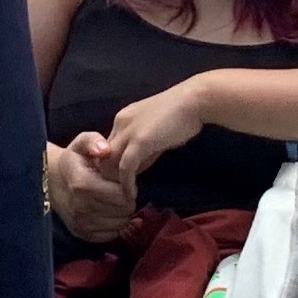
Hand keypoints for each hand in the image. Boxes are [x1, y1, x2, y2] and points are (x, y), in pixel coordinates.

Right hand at [44, 136, 135, 243]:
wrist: (51, 180)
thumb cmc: (74, 160)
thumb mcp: (82, 143)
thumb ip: (94, 141)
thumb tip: (105, 150)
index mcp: (81, 184)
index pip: (121, 195)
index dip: (129, 187)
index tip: (125, 181)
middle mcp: (79, 207)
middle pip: (123, 211)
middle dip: (128, 200)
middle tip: (122, 190)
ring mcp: (79, 222)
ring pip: (120, 224)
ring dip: (122, 213)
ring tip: (115, 200)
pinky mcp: (81, 233)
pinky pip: (111, 235)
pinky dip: (115, 224)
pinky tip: (109, 211)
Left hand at [97, 79, 213, 185]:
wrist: (194, 101)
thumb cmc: (181, 116)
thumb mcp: (156, 134)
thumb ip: (144, 150)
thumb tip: (136, 170)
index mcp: (123, 119)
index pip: (107, 148)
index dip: (113, 166)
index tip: (122, 181)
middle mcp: (120, 123)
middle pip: (103, 156)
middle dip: (110, 176)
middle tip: (121, 192)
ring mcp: (128, 131)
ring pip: (109, 163)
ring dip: (115, 183)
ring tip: (125, 196)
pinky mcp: (139, 141)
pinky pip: (126, 167)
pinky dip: (126, 183)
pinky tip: (132, 193)